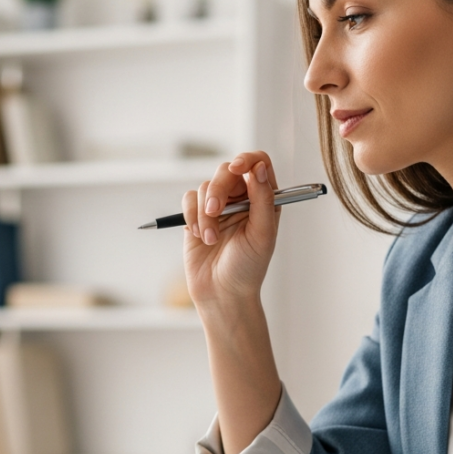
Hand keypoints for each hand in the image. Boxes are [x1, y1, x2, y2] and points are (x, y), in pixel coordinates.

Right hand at [182, 152, 279, 308]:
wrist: (221, 293)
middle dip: (218, 190)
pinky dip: (191, 217)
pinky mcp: (196, 216)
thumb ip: (263, 199)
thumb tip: (258, 167)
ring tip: (211, 238)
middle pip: (226, 171)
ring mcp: (218, 206)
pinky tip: (200, 236)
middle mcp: (241, 198)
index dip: (247, 160)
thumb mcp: (262, 234)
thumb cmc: (248, 268)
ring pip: (204, 187)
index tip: (236, 169)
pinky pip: (188, 200)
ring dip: (204, 213)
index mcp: (264, 199)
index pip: (258, 163)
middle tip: (214, 212)